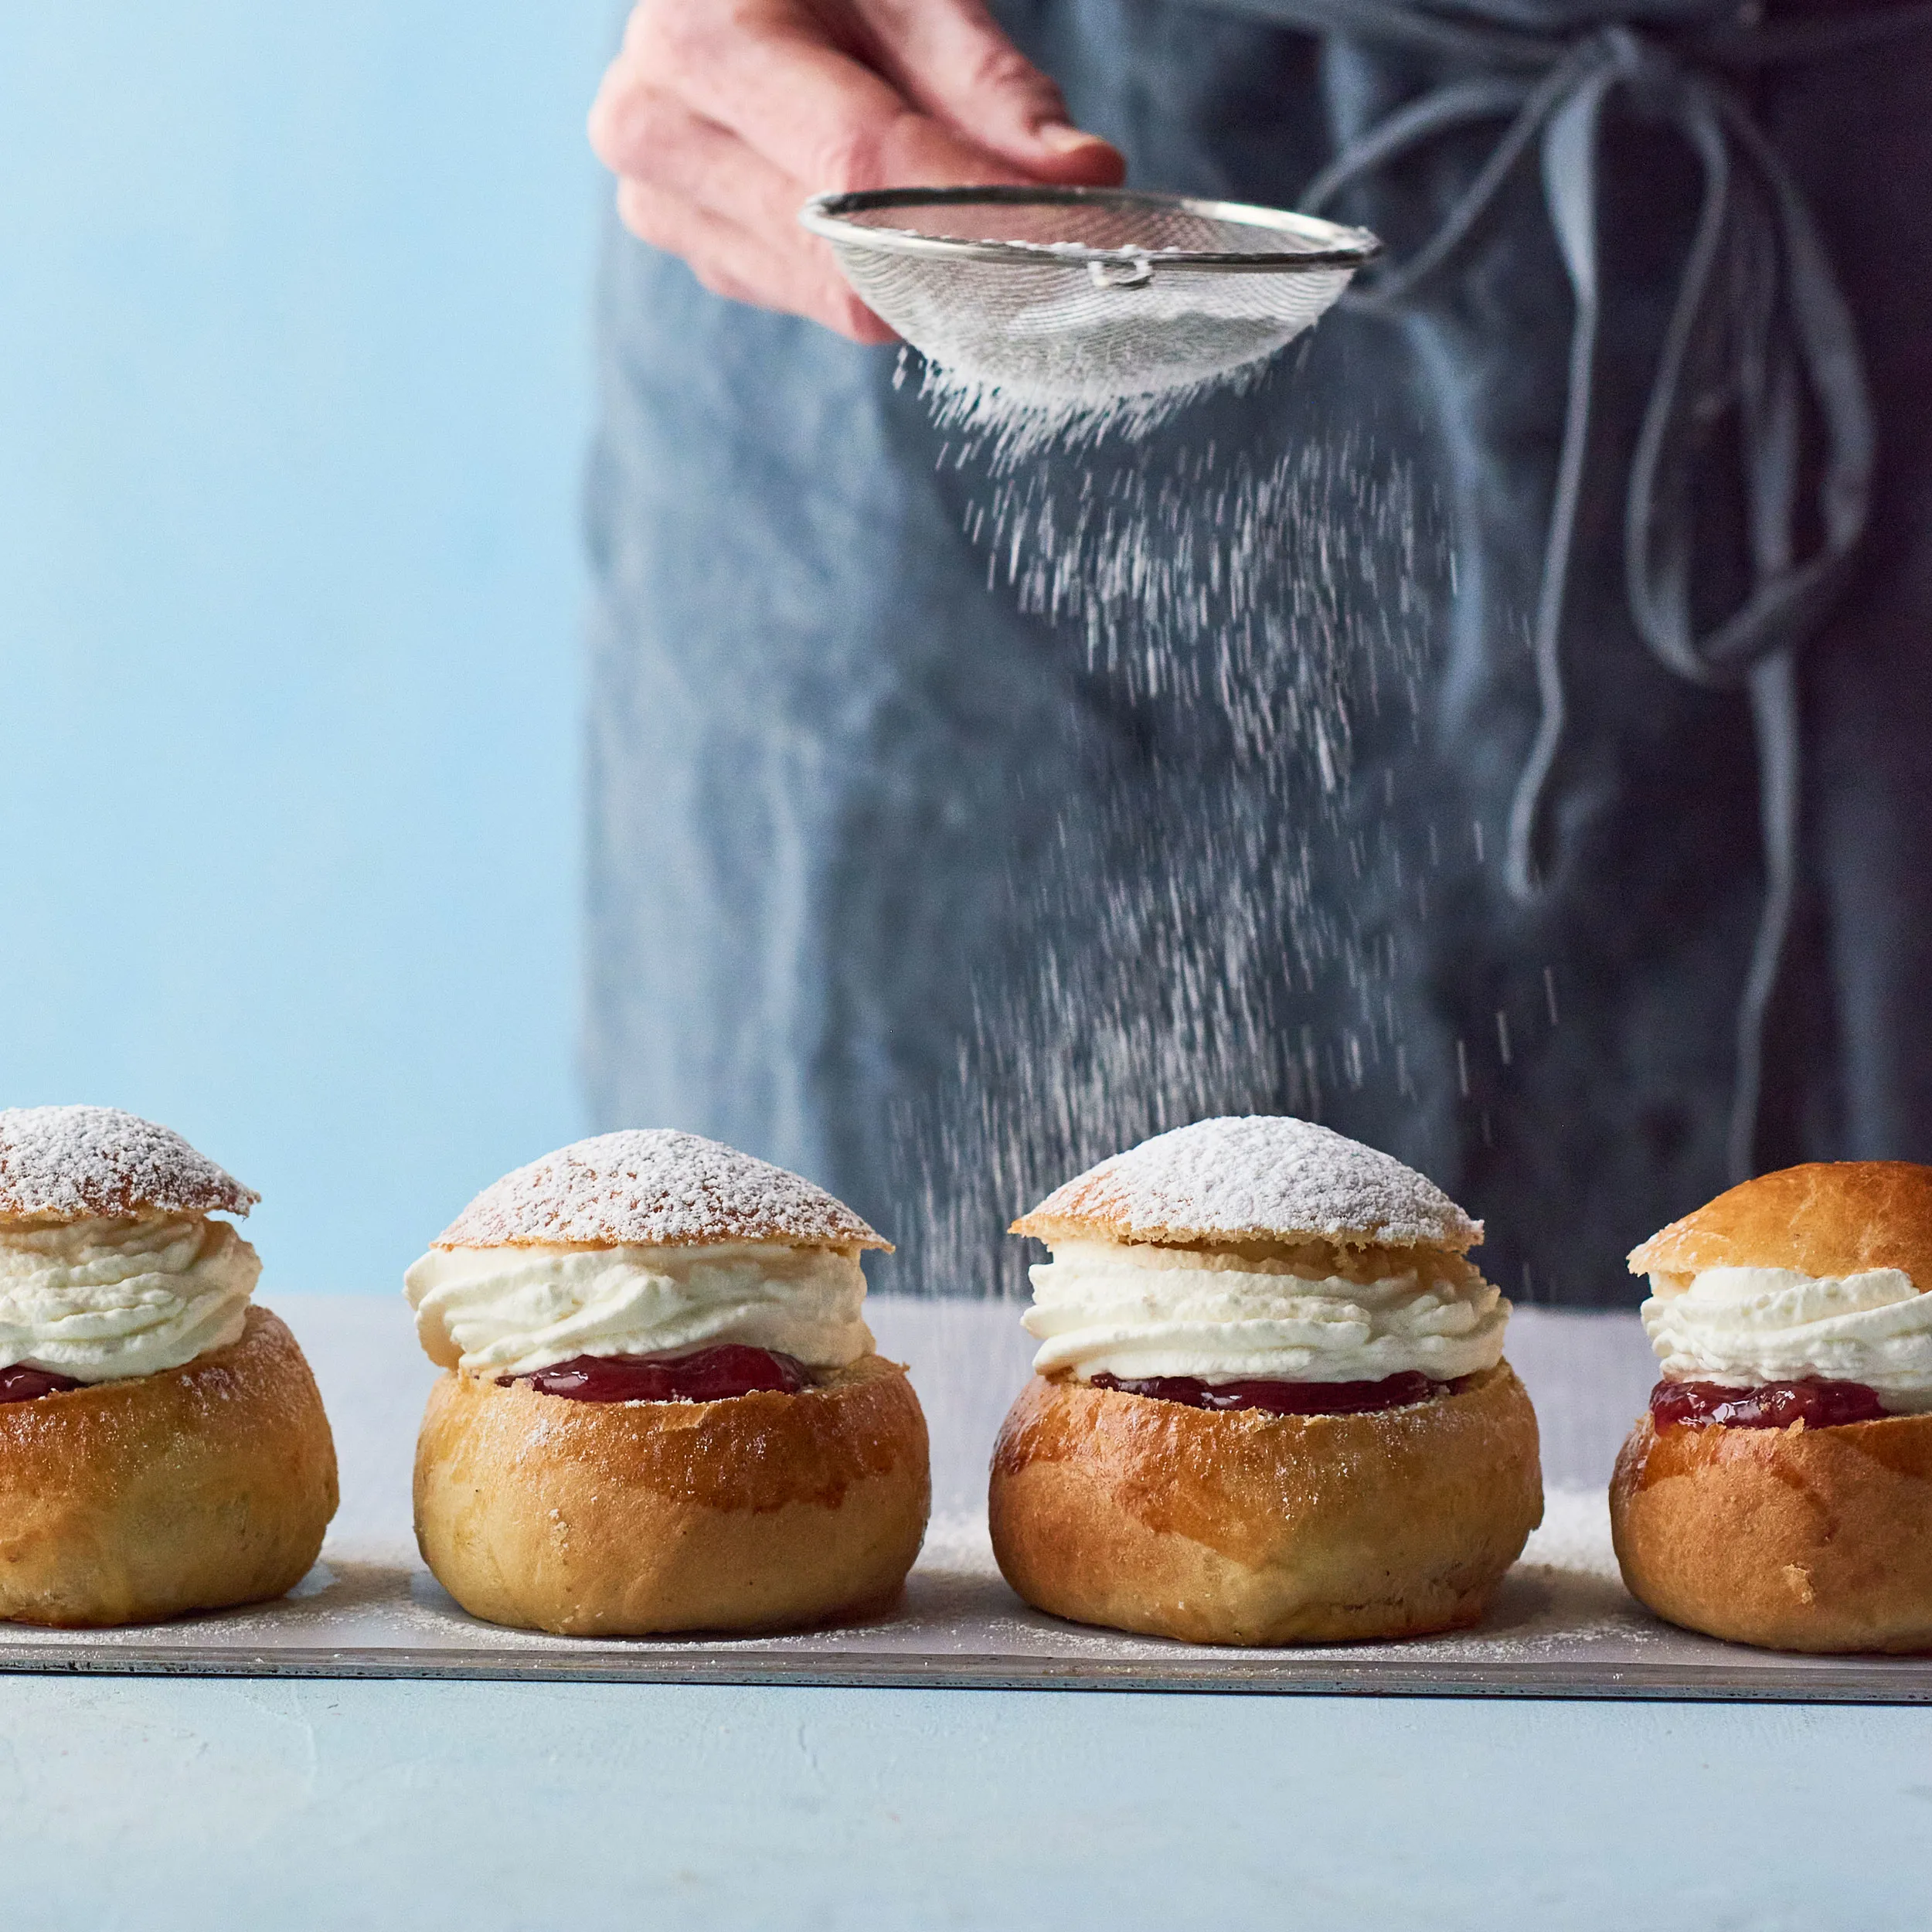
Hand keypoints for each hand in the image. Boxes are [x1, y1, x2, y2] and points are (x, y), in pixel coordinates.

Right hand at [589, 0, 1124, 342]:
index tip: (1070, 238)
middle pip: (844, 251)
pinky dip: (879, 275)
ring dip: (927, 273)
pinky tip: (889, 214)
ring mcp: (663, 205)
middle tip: (1060, 245)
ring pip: (836, 298)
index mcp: (702, 36)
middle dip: (965, 255)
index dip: (971, 208)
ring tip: (970, 207)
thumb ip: (993, 88)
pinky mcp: (698, 254)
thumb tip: (1085, 179)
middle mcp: (658, 129)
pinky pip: (817, 302)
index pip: (858, 159)